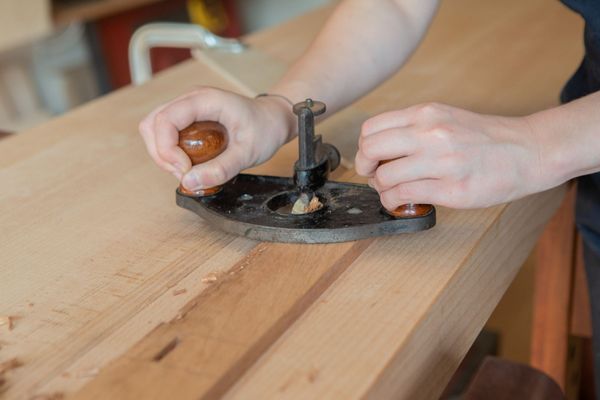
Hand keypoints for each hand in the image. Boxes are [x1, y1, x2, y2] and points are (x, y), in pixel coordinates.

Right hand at [139, 87, 293, 190]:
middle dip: (162, 154)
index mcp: (204, 100)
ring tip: (188, 171)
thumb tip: (189, 182)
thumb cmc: (265, 129)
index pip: (165, 120)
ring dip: (163, 155)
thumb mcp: (248, 153)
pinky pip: (165, 134)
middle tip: (185, 173)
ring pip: (154, 129)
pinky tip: (189, 164)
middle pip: (152, 124)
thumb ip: (220, 169)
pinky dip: (170, 153)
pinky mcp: (188, 118)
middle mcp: (190, 99)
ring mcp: (187, 107)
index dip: (167, 149)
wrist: (274, 119)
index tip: (185, 170)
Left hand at [354, 102, 544, 208]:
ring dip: (381, 188)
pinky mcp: (452, 189)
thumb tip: (376, 149)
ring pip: (384, 177)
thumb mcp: (445, 118)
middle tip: (374, 175)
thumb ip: (411, 128)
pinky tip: (402, 202)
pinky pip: (404, 196)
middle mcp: (431, 134)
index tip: (371, 158)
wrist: (528, 151)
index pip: (372, 129)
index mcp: (427, 114)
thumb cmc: (484, 138)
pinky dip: (393, 202)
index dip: (363, 147)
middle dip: (364, 167)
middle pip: (371, 150)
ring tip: (392, 190)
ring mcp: (442, 162)